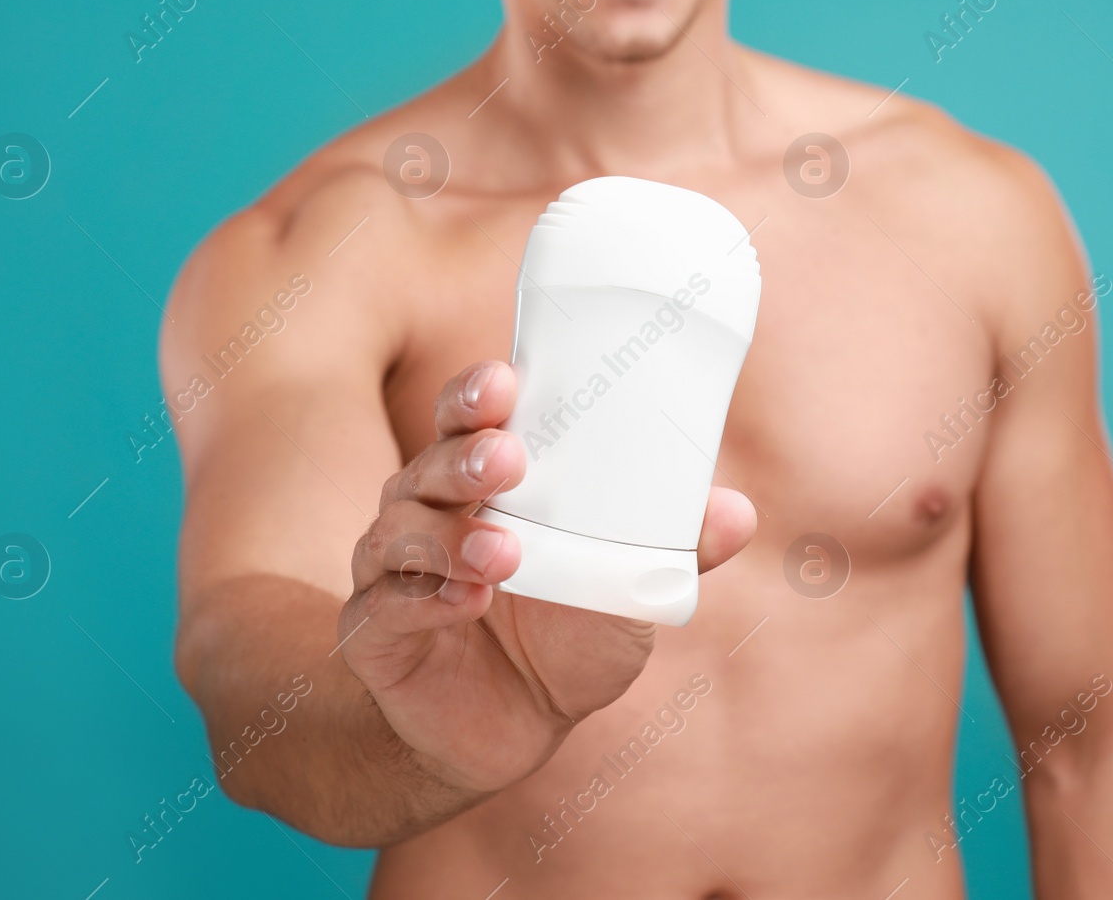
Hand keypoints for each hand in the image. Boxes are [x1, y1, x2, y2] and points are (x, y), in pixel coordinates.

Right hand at [338, 359, 755, 793]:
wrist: (507, 730)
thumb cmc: (565, 637)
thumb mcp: (625, 594)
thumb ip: (674, 552)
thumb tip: (737, 511)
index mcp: (484, 483)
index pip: (468, 418)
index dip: (478, 393)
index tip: (507, 381)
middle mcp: (429, 511)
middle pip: (430, 462)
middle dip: (465, 454)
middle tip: (508, 460)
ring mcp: (394, 569)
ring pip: (401, 529)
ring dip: (451, 535)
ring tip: (503, 552)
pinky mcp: (375, 631)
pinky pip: (386, 603)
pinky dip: (426, 598)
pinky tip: (465, 601)